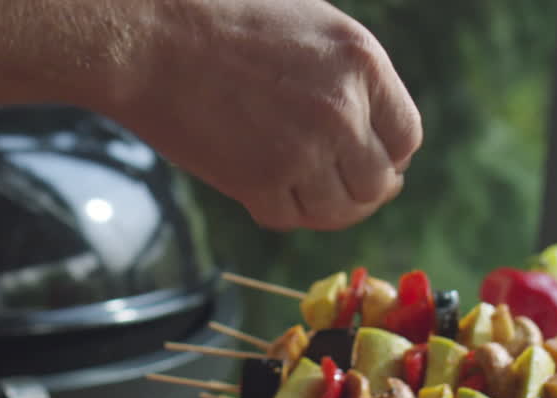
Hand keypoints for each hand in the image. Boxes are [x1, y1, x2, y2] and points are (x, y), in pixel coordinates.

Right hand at [99, 0, 421, 230]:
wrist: (151, 38)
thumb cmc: (219, 18)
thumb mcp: (308, 26)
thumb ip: (345, 75)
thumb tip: (365, 127)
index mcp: (363, 64)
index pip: (406, 136)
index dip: (390, 156)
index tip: (374, 162)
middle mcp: (343, 113)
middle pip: (377, 183)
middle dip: (363, 192)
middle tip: (343, 192)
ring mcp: (303, 153)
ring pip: (337, 211)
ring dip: (324, 210)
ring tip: (304, 196)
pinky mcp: (260, 184)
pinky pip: (288, 218)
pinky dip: (280, 211)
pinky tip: (265, 192)